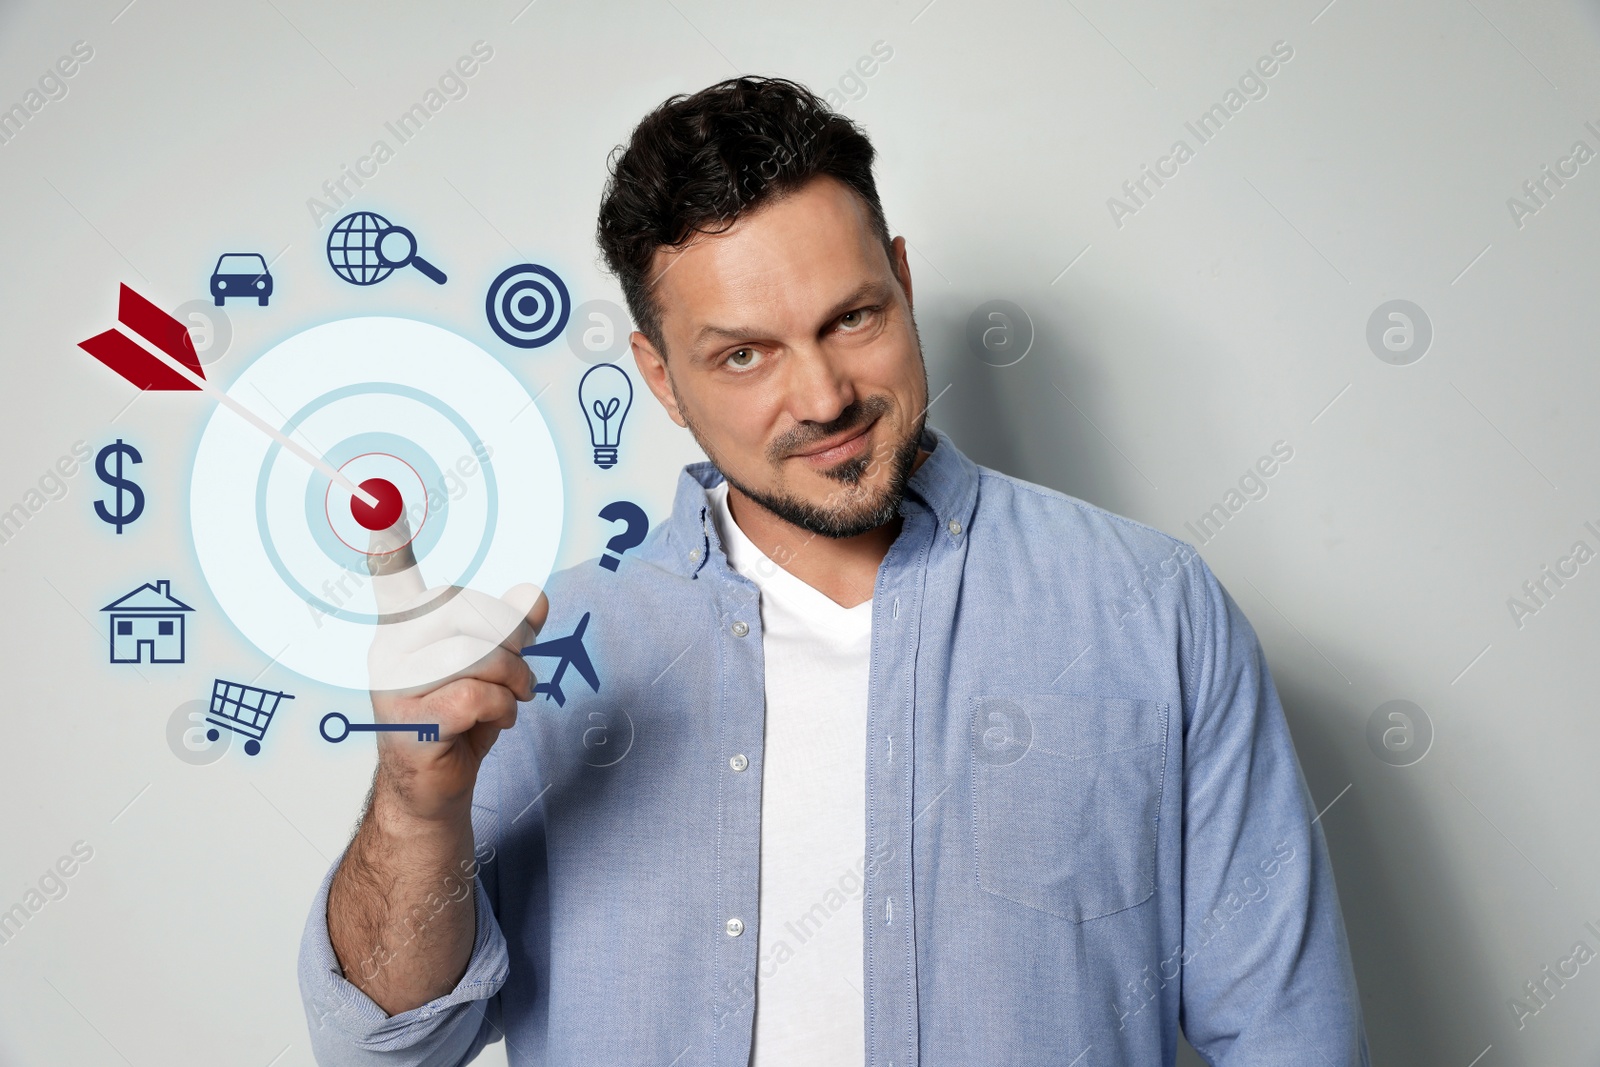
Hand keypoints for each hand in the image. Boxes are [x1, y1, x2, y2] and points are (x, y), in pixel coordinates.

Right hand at [365, 526, 548, 823]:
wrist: (434, 790)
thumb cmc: (459, 720)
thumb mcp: (493, 666)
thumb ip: (512, 627)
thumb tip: (534, 594)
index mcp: (405, 627)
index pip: (395, 578)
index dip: (390, 545)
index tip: (378, 503)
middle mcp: (390, 651)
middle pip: (467, 612)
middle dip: (510, 640)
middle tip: (518, 674)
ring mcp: (395, 689)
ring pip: (476, 656)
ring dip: (513, 680)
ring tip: (512, 699)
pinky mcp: (411, 724)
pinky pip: (476, 697)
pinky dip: (501, 710)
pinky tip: (494, 724)